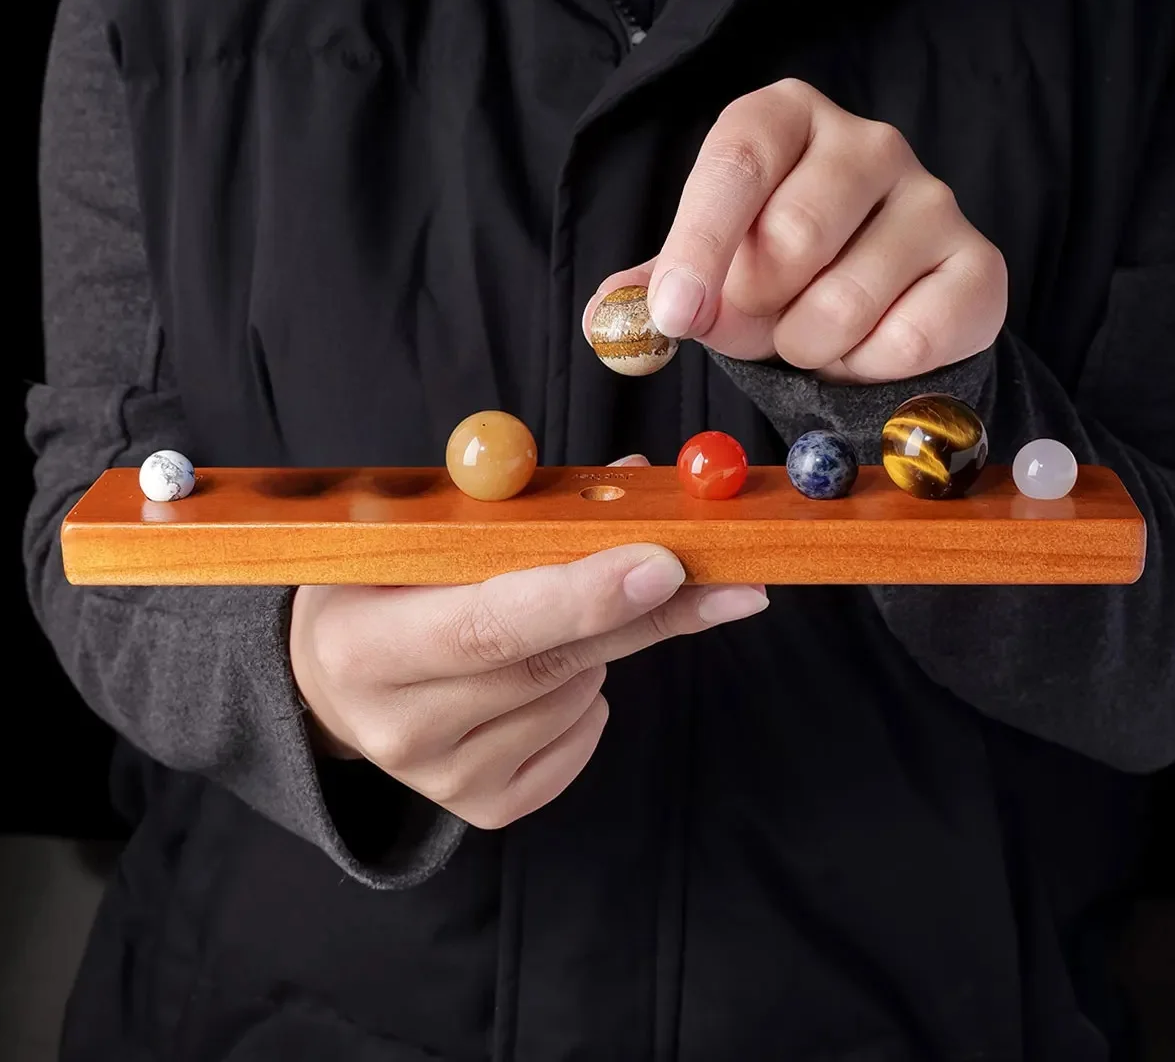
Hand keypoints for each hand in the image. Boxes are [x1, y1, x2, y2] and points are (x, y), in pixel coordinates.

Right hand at [290, 458, 767, 828]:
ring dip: (597, 646)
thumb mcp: (418, 537)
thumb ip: (517, 512)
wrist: (334, 682)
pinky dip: (589, 695)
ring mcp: (442, 779)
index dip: (581, 595)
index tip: (664, 563)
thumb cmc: (383, 586)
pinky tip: (548, 670)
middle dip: (641, 614)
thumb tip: (633, 480)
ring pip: (576, 696)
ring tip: (548, 619)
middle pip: (549, 664)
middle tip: (727, 582)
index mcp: (363, 644)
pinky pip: (580, 738)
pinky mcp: (483, 807)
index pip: (490, 623)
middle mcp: (399, 727)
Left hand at [583, 79, 1005, 382]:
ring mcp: (934, 198)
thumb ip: (658, 284)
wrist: (876, 307)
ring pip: (843, 304)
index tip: (675, 315)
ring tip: (809, 332)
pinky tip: (863, 347)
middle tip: (755, 322)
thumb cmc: (775, 274)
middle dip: (753, 311)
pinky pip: (905, 342)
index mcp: (785, 120)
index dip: (700, 245)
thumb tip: (608, 317)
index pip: (737, 161)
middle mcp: (868, 142)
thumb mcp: (708, 266)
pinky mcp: (979, 266)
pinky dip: (864, 369)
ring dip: (806, 347)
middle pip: (791, 238)